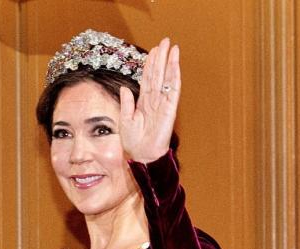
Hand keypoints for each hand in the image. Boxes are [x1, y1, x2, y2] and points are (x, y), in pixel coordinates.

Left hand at [120, 37, 179, 162]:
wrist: (141, 156)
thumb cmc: (133, 142)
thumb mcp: (125, 120)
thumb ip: (126, 103)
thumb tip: (124, 88)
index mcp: (143, 103)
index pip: (147, 79)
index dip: (149, 64)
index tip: (153, 50)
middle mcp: (154, 100)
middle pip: (158, 74)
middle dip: (160, 58)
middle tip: (164, 41)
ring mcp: (163, 104)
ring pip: (166, 79)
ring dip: (169, 62)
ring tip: (171, 47)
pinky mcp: (169, 109)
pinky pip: (173, 90)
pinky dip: (174, 76)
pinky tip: (175, 64)